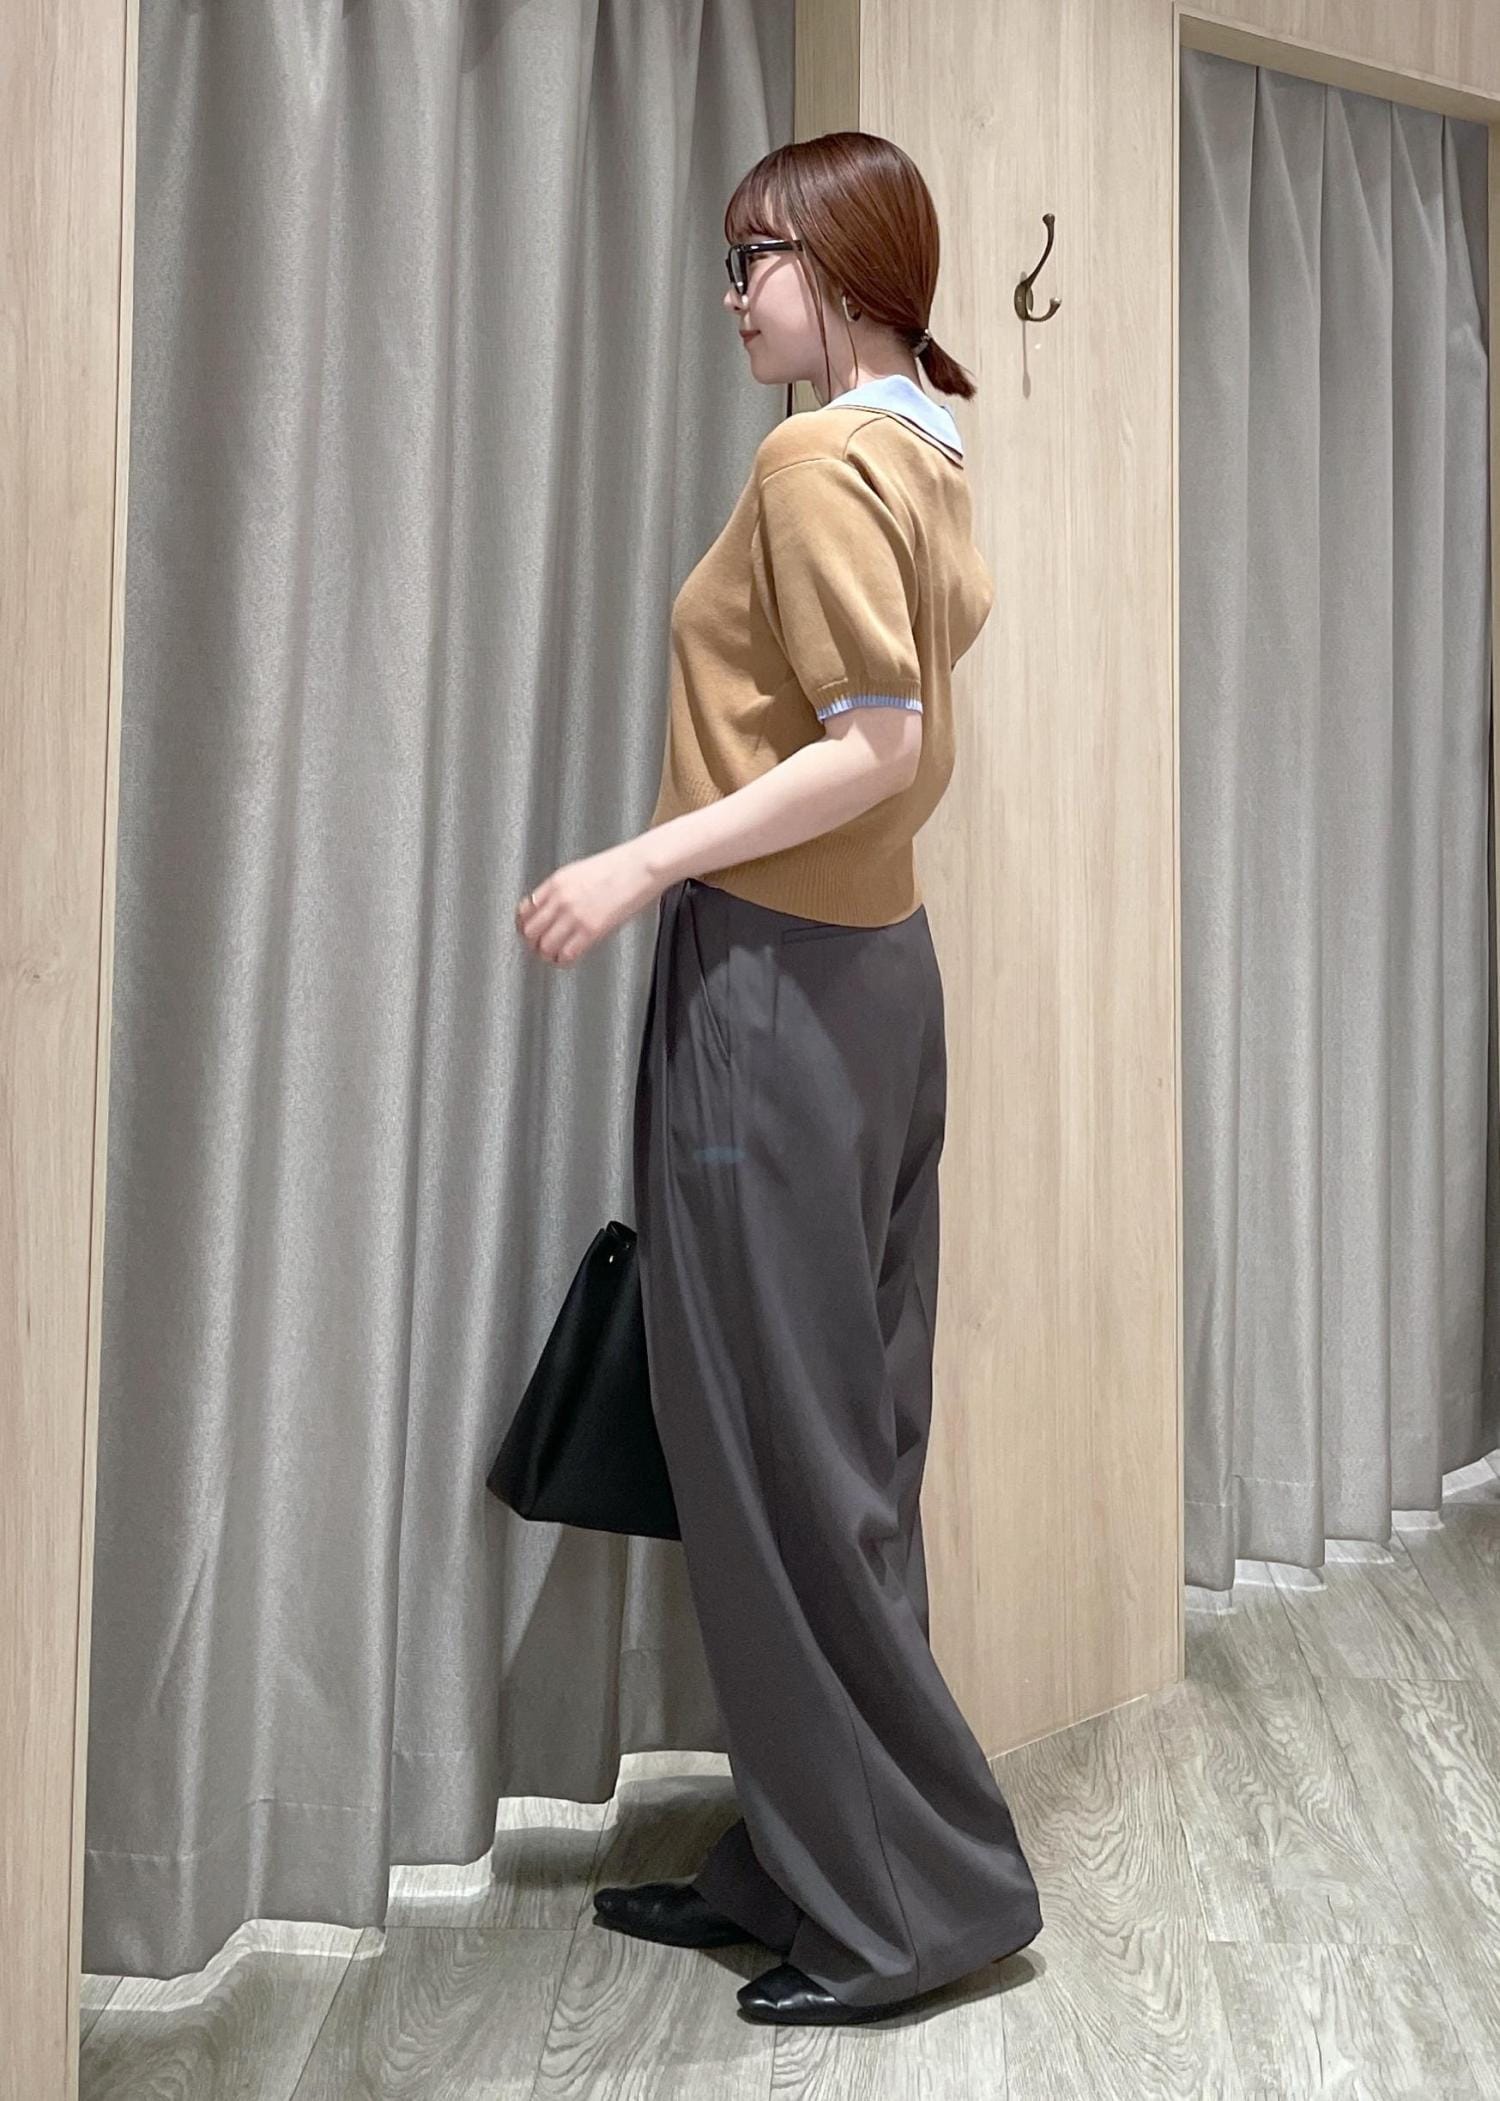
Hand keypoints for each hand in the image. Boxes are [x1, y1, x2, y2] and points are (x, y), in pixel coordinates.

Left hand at [515, 840, 661, 966]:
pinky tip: (568, 959)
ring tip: (554, 955)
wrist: (640, 867)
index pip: (525, 910)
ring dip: (547, 954)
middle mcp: (561, 898)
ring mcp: (574, 915)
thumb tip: (551, 907)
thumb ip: (562, 890)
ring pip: (544, 946)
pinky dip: (564, 961)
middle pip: (530, 931)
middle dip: (533, 942)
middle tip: (539, 947)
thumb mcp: (580, 871)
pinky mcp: (591, 929)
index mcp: (556, 882)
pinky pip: (566, 954)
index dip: (524, 926)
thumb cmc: (619, 867)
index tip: (529, 931)